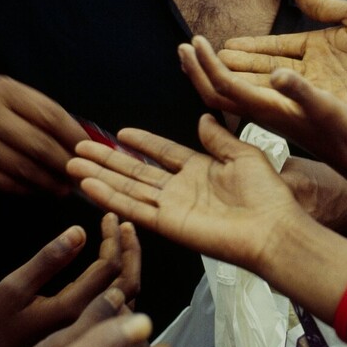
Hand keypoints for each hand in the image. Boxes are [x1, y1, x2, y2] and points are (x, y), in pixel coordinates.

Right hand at [0, 75, 88, 194]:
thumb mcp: (10, 98)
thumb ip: (43, 114)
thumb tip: (87, 141)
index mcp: (5, 90)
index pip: (52, 116)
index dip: (76, 138)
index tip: (93, 152)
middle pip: (40, 145)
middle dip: (66, 165)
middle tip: (83, 176)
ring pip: (23, 167)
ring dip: (49, 181)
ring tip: (64, 188)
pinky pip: (4, 181)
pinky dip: (26, 188)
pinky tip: (38, 189)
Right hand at [0, 213, 141, 346]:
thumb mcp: (12, 290)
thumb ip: (48, 260)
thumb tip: (80, 232)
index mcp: (73, 307)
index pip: (110, 266)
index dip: (113, 237)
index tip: (108, 216)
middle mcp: (90, 322)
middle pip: (128, 281)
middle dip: (130, 249)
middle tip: (125, 225)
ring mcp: (91, 333)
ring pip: (127, 296)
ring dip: (130, 265)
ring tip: (125, 241)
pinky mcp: (87, 337)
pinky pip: (118, 308)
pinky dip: (122, 282)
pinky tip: (113, 269)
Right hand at [67, 114, 311, 271]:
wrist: (273, 228)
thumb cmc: (267, 195)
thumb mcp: (243, 154)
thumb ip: (218, 138)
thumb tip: (204, 118)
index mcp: (201, 169)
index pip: (163, 152)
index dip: (142, 142)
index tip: (120, 133)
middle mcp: (182, 188)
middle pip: (136, 171)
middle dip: (108, 160)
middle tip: (80, 148)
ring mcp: (172, 207)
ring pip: (128, 188)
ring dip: (100, 176)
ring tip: (73, 163)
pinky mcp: (167, 224)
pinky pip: (134, 208)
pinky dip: (110, 197)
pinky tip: (88, 186)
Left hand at [181, 36, 346, 165]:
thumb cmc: (338, 128)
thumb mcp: (323, 104)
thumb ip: (299, 89)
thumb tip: (277, 74)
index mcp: (265, 107)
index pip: (224, 84)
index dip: (207, 63)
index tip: (196, 40)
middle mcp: (258, 112)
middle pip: (213, 94)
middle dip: (196, 70)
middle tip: (182, 46)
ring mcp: (263, 114)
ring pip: (222, 96)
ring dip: (205, 75)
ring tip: (194, 56)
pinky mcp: (270, 113)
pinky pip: (235, 97)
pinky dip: (222, 80)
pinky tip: (225, 72)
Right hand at [218, 0, 346, 117]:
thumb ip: (326, 6)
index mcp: (318, 47)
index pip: (275, 47)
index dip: (250, 46)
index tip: (223, 44)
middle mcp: (316, 71)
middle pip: (268, 68)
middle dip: (238, 65)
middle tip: (206, 62)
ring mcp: (326, 89)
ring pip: (279, 88)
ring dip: (250, 83)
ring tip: (220, 77)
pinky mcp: (338, 104)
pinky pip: (305, 102)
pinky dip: (282, 97)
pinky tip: (258, 92)